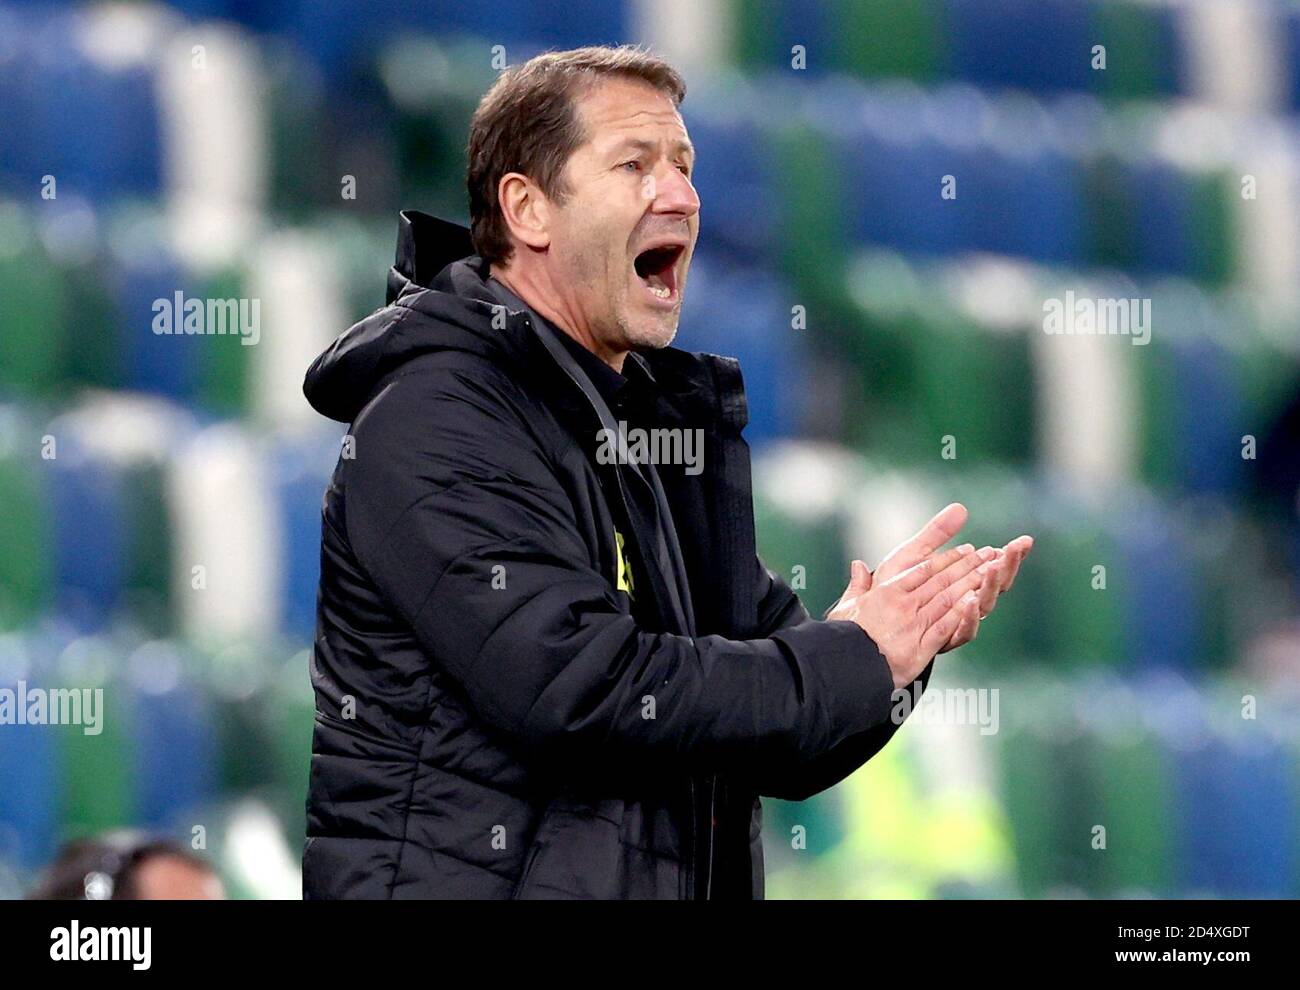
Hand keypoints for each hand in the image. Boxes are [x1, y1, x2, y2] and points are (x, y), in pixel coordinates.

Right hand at [827, 538, 997, 689]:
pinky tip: (975, 603)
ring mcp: (913, 626)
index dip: (948, 558)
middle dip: (968, 565)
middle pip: (941, 581)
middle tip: (988, 553)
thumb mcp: (847, 607)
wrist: (846, 668)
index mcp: (887, 592)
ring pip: (947, 600)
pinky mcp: (920, 648)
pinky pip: (944, 627)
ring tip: (990, 571)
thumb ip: (858, 585)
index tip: (966, 549)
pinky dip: (961, 614)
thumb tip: (858, 565)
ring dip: (971, 584)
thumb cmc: (843, 638)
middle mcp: (903, 605)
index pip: (924, 569)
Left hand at [866, 503, 1033, 654]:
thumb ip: (936, 533)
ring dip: (991, 586)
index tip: (1023, 541)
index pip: (996, 567)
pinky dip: (969, 616)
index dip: (1011, 555)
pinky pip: (964, 631)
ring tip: (995, 567)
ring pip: (985, 606)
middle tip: (1018, 549)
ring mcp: (958, 622)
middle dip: (1009, 567)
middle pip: (998, 586)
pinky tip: (971, 599)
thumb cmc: (893, 588)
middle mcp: (967, 604)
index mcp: (964, 584)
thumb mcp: (914, 555)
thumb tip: (961, 507)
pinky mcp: (945, 640)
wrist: (870, 625)